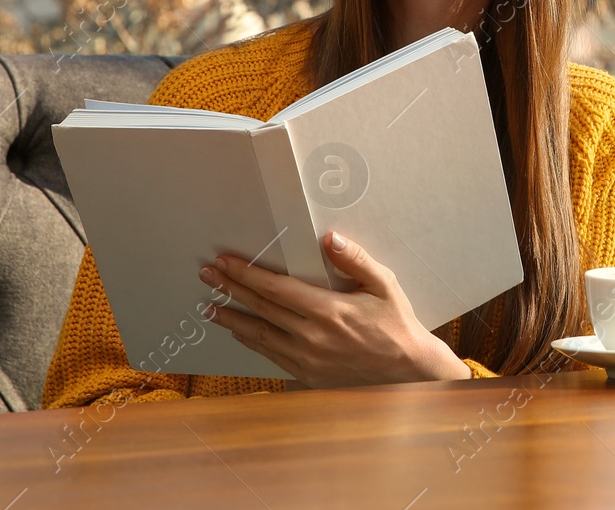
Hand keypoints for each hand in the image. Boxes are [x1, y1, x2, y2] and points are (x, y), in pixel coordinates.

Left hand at [198, 231, 471, 387]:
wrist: (407, 370)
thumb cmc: (396, 323)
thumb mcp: (384, 285)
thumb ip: (356, 260)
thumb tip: (330, 239)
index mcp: (329, 311)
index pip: (276, 289)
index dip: (247, 274)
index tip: (225, 262)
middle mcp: (312, 336)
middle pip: (261, 309)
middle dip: (230, 290)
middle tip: (207, 276)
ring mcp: (308, 359)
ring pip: (259, 336)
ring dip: (232, 320)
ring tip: (210, 308)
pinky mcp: (308, 374)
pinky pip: (270, 356)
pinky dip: (251, 342)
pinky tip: (238, 332)